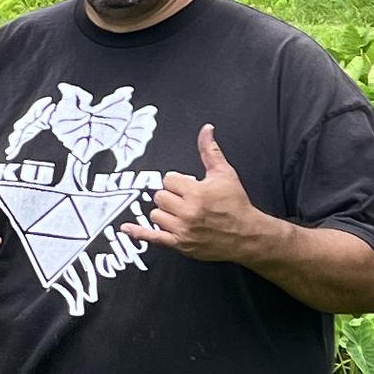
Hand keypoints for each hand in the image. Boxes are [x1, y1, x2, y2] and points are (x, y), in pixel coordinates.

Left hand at [143, 125, 268, 260]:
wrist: (247, 235)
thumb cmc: (236, 204)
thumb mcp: (225, 174)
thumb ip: (210, 151)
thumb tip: (206, 129)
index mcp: (196, 193)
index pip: (168, 180)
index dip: (178, 181)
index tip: (188, 186)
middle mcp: (188, 212)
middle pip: (160, 197)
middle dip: (171, 196)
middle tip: (186, 200)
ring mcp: (182, 230)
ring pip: (155, 215)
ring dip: (164, 212)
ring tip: (181, 212)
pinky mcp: (180, 244)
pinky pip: (153, 237)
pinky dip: (138, 232)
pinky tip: (126, 227)